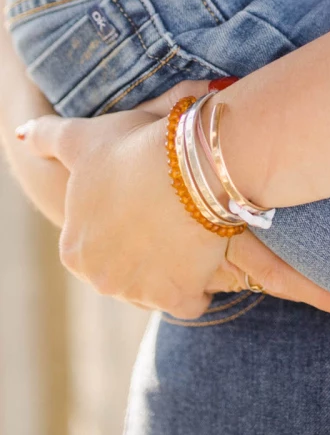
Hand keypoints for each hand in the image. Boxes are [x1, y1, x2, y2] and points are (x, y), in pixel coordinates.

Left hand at [16, 84, 329, 319]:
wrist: (190, 165)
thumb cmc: (133, 149)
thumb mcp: (82, 138)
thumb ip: (48, 137)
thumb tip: (21, 134)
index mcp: (74, 250)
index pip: (96, 243)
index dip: (122, 220)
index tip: (143, 199)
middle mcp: (100, 280)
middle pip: (125, 268)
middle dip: (144, 249)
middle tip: (168, 212)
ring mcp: (139, 293)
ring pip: (156, 285)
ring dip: (171, 267)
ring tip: (188, 228)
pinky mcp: (178, 299)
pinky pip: (189, 301)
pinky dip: (197, 286)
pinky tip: (204, 255)